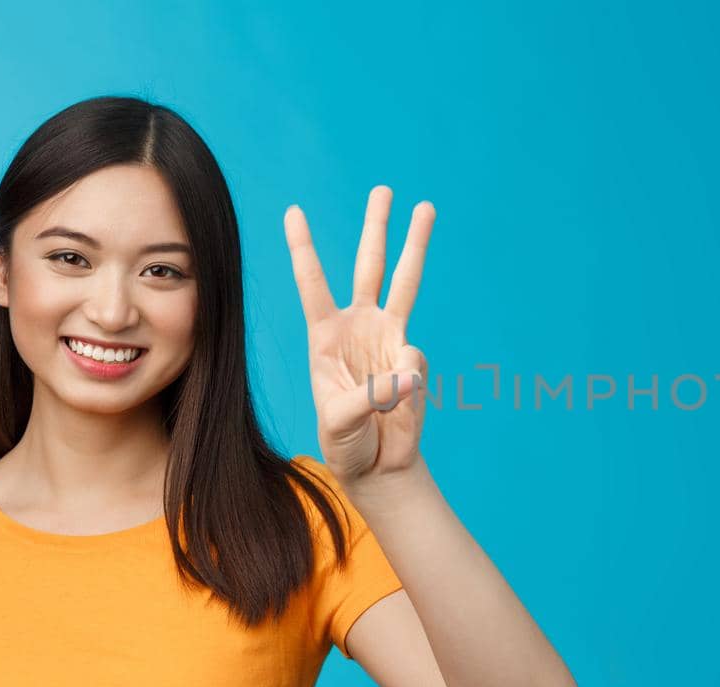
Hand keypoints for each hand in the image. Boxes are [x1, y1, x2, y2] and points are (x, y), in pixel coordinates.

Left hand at [285, 185, 434, 483]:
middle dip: (377, 227)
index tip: (294, 211)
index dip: (304, 248)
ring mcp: (389, 338)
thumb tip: (410, 369)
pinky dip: (409, 382)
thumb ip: (371, 397)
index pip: (313, 284)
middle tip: (385, 189)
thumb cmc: (345, 443)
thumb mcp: (340, 422)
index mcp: (325, 337)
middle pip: (369, 266)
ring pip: (405, 282)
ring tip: (426, 207)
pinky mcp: (413, 357)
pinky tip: (399, 405)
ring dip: (415, 245)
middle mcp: (358, 327)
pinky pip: (416, 360)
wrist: (377, 465)